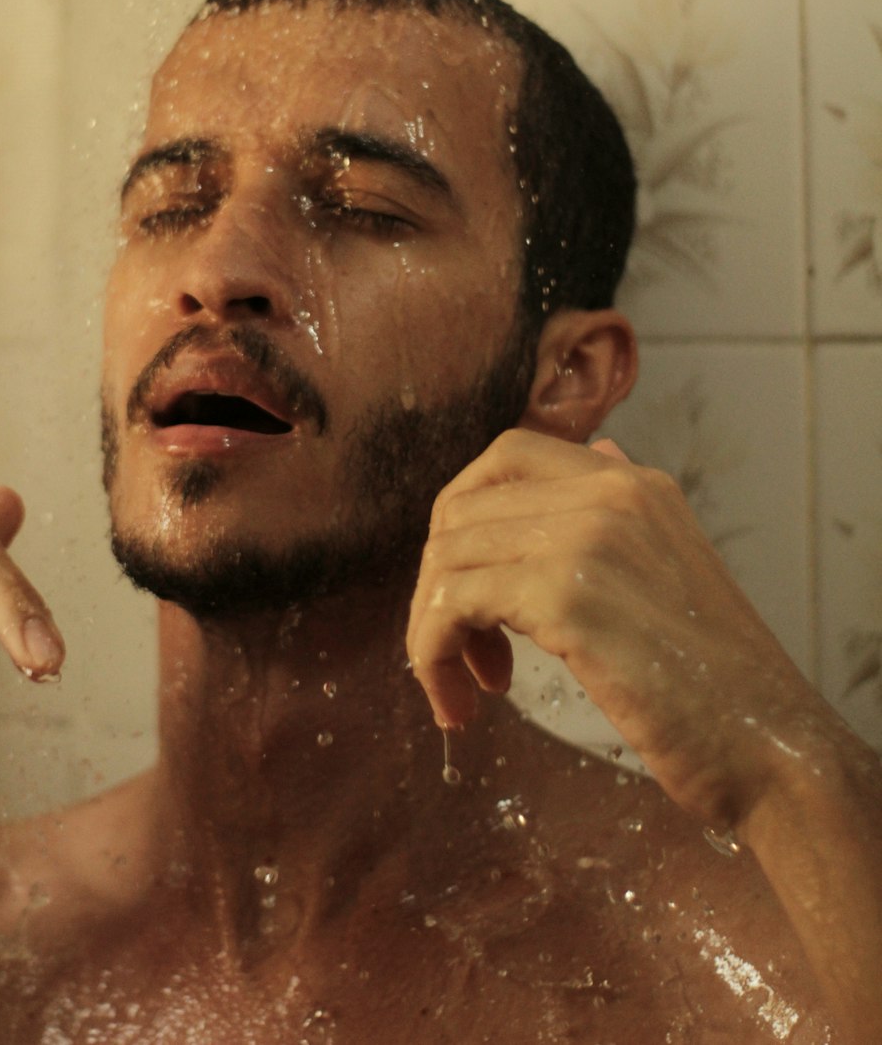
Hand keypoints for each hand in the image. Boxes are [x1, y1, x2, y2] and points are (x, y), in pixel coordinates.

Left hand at [406, 430, 827, 831]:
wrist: (772, 748)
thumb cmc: (716, 682)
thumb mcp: (671, 570)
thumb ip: (619, 517)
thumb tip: (595, 455)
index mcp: (631, 483)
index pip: (507, 457)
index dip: (462, 517)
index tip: (467, 587)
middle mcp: (609, 490)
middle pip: (463, 509)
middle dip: (439, 584)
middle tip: (462, 654)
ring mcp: (587, 536)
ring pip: (448, 557)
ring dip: (432, 630)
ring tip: (465, 690)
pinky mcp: (566, 595)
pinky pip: (451, 605)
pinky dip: (432, 653)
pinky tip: (464, 702)